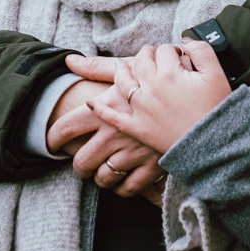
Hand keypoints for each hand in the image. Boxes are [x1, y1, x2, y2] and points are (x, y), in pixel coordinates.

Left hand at [54, 53, 163, 196]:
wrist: (198, 97)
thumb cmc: (160, 79)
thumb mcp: (127, 68)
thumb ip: (96, 67)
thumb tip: (68, 62)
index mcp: (105, 109)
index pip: (66, 128)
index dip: (53, 138)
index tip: (51, 143)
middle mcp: (115, 133)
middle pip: (81, 161)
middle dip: (79, 165)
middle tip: (81, 162)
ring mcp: (132, 153)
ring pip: (103, 178)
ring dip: (100, 178)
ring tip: (102, 172)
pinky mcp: (151, 168)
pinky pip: (129, 189)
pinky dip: (123, 189)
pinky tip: (123, 182)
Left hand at [88, 39, 230, 153]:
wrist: (215, 146)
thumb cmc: (217, 110)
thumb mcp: (216, 74)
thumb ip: (201, 50)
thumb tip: (185, 39)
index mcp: (169, 73)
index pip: (164, 51)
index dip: (171, 51)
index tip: (177, 57)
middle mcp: (151, 88)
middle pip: (141, 62)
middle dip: (146, 55)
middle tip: (152, 57)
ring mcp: (142, 109)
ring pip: (123, 82)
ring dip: (122, 71)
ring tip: (124, 68)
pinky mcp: (138, 129)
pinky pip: (113, 118)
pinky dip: (100, 110)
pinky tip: (91, 103)